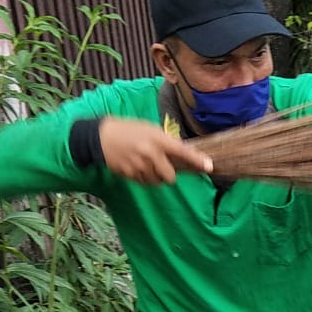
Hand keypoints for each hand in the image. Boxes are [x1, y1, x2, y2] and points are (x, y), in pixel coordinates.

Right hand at [98, 118, 212, 184]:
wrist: (101, 137)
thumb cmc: (129, 130)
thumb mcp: (149, 129)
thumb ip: (165, 141)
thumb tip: (181, 155)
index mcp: (157, 139)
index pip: (182, 151)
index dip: (196, 160)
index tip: (209, 166)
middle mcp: (150, 153)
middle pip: (170, 177)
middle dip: (168, 174)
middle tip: (161, 165)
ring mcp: (140, 165)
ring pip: (157, 182)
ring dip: (155, 176)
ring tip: (145, 163)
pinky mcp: (130, 174)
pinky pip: (144, 183)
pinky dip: (144, 178)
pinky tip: (136, 166)